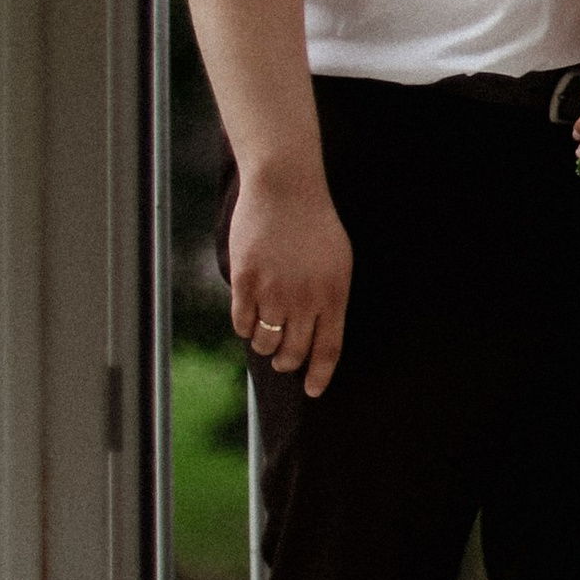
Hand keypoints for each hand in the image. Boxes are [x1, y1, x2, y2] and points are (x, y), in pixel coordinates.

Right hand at [229, 167, 352, 396]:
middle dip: (286, 362)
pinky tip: (249, 311)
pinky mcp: (245, 281)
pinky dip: (244, 326)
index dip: (319, 375)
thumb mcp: (338, 262)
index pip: (328, 350)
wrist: (286, 188)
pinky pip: (241, 323)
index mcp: (333, 295)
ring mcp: (273, 291)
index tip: (312, 391)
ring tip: (266, 330)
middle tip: (281, 359)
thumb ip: (329, 300)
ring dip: (264, 344)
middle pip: (294, 353)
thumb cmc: (314, 225)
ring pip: (264, 342)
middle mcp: (305, 298)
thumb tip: (319, 340)